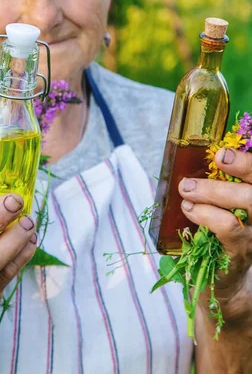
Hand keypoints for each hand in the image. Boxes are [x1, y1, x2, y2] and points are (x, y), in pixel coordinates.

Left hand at [178, 148, 251, 319]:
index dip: (248, 161)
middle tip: (217, 159)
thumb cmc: (220, 232)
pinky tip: (189, 209)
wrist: (224, 280)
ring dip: (213, 190)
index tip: (223, 153)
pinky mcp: (240, 250)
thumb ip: (219, 183)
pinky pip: (228, 226)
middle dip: (241, 167)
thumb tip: (194, 155)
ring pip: (246, 201)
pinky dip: (206, 213)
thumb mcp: (223, 204)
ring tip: (186, 187)